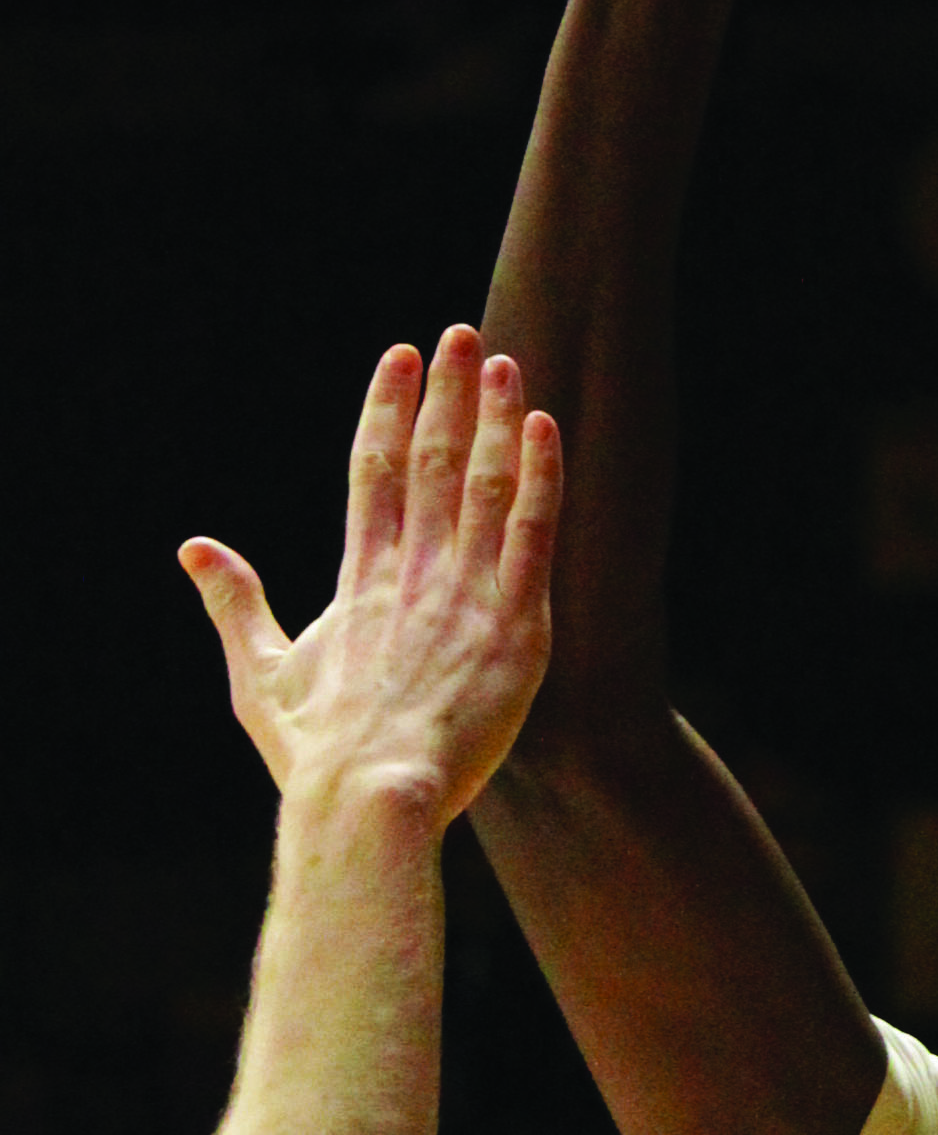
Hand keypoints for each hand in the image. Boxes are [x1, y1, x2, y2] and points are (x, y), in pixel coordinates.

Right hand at [184, 329, 561, 829]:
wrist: (369, 799)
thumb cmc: (316, 753)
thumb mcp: (258, 674)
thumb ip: (234, 602)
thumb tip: (193, 546)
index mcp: (358, 578)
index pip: (374, 468)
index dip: (387, 407)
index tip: (399, 356)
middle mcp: (411, 571)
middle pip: (433, 460)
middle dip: (447, 394)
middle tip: (460, 334)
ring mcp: (465, 594)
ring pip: (486, 484)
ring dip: (495, 419)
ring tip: (504, 363)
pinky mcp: (515, 625)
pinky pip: (534, 534)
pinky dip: (540, 478)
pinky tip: (546, 428)